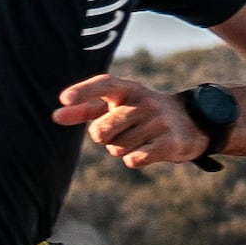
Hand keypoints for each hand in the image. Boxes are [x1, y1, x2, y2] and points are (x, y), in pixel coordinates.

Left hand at [55, 73, 207, 170]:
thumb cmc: (140, 114)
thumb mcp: (116, 106)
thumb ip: (85, 110)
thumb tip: (55, 115)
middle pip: (101, 131)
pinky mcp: (170, 142)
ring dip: (122, 150)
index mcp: (127, 89)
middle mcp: (143, 101)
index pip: (103, 84)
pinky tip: (146, 150)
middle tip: (119, 132)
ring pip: (116, 149)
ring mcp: (158, 121)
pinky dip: (134, 160)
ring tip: (139, 138)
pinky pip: (134, 159)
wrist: (190, 122)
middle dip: (104, 138)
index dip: (83, 92)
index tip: (64, 100)